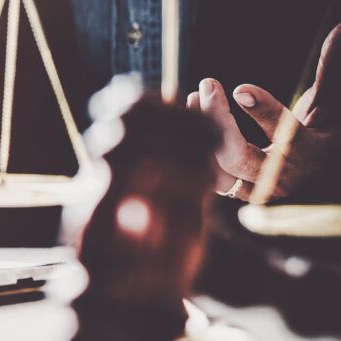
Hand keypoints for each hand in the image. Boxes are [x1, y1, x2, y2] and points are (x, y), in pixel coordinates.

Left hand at [187, 25, 340, 201]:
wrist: (306, 169)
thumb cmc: (312, 133)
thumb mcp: (321, 107)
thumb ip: (322, 76)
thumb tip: (334, 34)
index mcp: (303, 157)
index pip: (283, 138)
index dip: (263, 112)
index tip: (241, 88)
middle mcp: (275, 182)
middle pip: (236, 157)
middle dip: (217, 118)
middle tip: (208, 84)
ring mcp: (250, 190)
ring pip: (214, 168)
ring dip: (198, 132)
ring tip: (194, 96)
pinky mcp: (230, 189)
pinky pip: (205, 172)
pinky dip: (192, 145)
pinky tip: (190, 111)